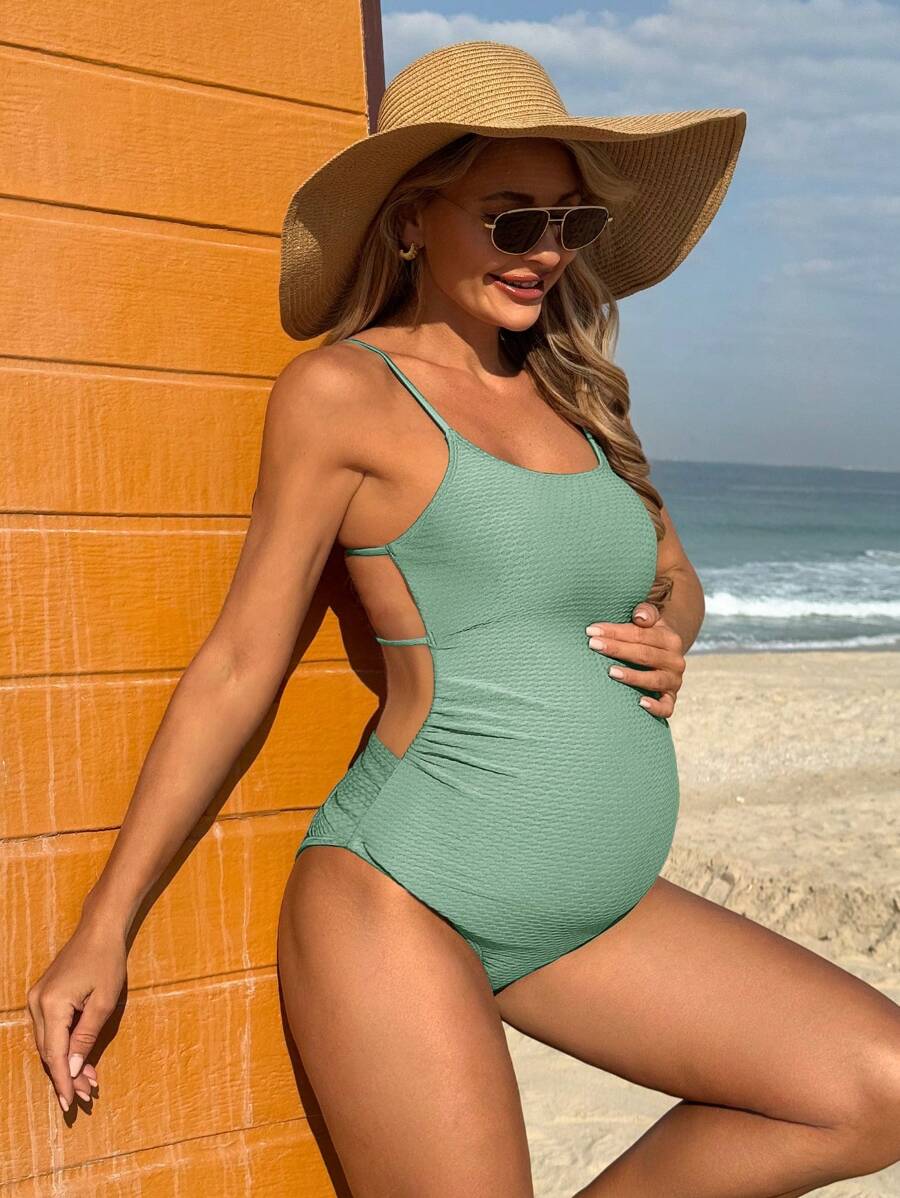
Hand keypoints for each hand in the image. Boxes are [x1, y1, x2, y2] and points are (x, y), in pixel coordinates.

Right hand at [26, 920, 125, 1112]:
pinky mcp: (42, 995)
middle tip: (85, 1096)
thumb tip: (73, 1068)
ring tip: (87, 1082)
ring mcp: (37, 998)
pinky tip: (79, 1057)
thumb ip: (86, 1036)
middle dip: (66, 1075)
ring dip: (65, 1062)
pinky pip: (49, 1028)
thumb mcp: (104, 1002)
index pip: (54, 1054)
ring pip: (47, 1042)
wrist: (99, 928)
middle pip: (48, 1051)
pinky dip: (63, 1044)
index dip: (63, 1081)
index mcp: (51, 1004)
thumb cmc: (107, 961)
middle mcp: (37, 1003)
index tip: (69, 1104)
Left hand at [585, 602, 684, 719]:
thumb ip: (645, 613)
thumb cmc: (648, 636)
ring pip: (654, 680)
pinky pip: (667, 706)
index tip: (592, 630)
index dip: (615, 631)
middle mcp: (675, 660)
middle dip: (617, 649)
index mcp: (670, 638)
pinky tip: (640, 703)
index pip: (640, 634)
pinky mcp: (671, 698)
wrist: (667, 655)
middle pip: (644, 655)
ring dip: (632, 676)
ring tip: (610, 672)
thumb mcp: (651, 621)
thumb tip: (640, 617)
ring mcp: (674, 681)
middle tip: (593, 645)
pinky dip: (656, 707)